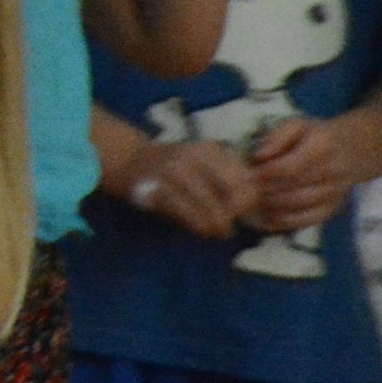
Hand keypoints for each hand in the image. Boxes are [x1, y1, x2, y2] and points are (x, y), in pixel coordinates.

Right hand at [123, 138, 254, 238]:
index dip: (250, 201)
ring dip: (218, 227)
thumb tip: (252, 206)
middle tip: (229, 226)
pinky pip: (189, 215)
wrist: (128, 159)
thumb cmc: (173, 166)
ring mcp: (173, 172)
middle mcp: (193, 157)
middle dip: (235, 216)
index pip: (245, 179)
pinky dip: (199, 227)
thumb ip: (226, 178)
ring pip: (212, 209)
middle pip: (234, 195)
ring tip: (217, 232)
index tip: (243, 212)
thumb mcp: (201, 162)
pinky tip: (201, 231)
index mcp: (209, 150)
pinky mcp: (157, 190)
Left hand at [245, 116, 358, 234]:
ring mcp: (335, 192)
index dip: (266, 173)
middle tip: (245, 189)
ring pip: (299, 205)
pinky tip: (269, 215)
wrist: (351, 149)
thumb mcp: (296, 125)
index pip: (291, 166)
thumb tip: (259, 156)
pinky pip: (309, 220)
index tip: (248, 173)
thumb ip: (276, 137)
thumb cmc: (314, 135)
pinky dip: (286, 221)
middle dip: (265, 189)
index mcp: (322, 146)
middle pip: (293, 187)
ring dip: (272, 205)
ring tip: (254, 199)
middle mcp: (332, 171)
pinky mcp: (333, 207)